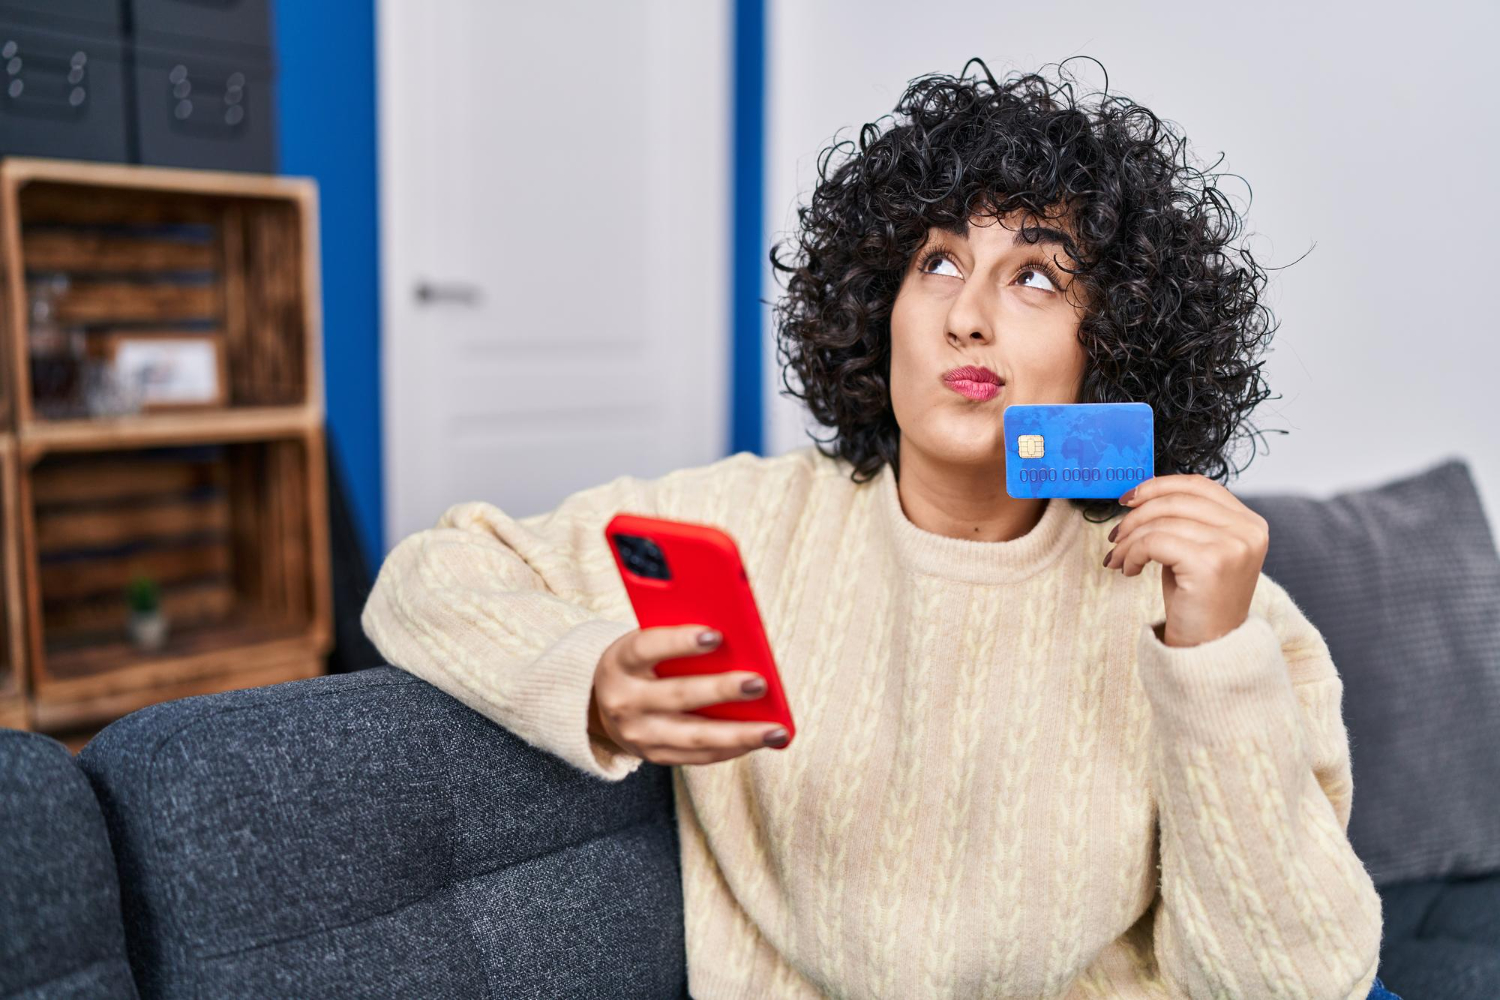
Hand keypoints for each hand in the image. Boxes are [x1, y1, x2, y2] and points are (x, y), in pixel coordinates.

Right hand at [588, 624, 788, 764]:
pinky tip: (760, 739)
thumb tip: (735, 642)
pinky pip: (699, 756)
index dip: (679, 642)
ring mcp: (639, 735)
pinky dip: (733, 748)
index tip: (715, 635)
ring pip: (695, 737)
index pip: (647, 648)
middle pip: (678, 696)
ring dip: (740, 734)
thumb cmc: (640, 662)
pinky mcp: (655, 756)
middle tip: (759, 683)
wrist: (599, 703)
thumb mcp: (644, 644)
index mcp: (620, 662)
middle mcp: (625, 701)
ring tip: (776, 730)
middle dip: (722, 690)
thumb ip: (678, 640)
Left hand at [1103, 475, 1268, 646]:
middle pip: (1176, 500)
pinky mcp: (1211, 563)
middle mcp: (1248, 530)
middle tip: (1115, 536)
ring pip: (1161, 521)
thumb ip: (1185, 519)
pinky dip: (1132, 553)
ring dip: (1129, 539)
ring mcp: (1233, 545)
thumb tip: (1141, 493)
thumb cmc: (1197, 599)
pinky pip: (1155, 542)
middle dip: (1136, 515)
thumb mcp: (1196, 549)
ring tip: (1119, 558)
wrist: (1208, 647)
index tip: (1128, 499)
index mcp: (1249, 522)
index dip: (1158, 486)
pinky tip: (1129, 570)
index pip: (1198, 485)